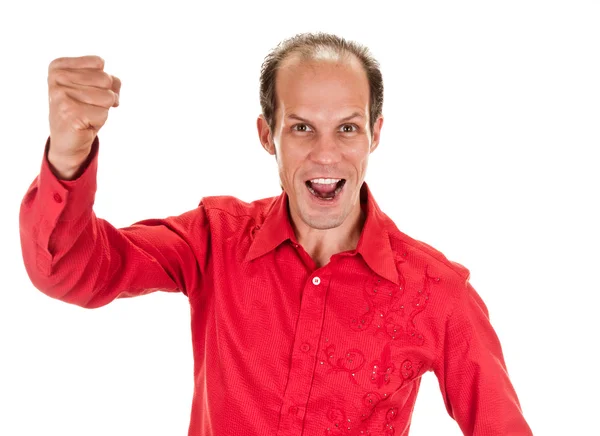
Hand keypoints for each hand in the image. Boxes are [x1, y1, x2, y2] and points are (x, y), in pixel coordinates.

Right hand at [47, 55, 120, 176]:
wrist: (68, 140)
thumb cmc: (83, 110)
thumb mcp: (95, 88)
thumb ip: (110, 79)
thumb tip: (114, 82)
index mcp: (58, 67)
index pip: (98, 63)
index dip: (102, 81)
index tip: (86, 92)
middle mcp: (56, 78)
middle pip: (106, 79)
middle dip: (105, 96)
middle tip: (88, 106)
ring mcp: (61, 96)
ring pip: (107, 96)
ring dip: (103, 109)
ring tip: (87, 114)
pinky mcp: (70, 114)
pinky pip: (104, 113)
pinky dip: (100, 121)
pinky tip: (85, 124)